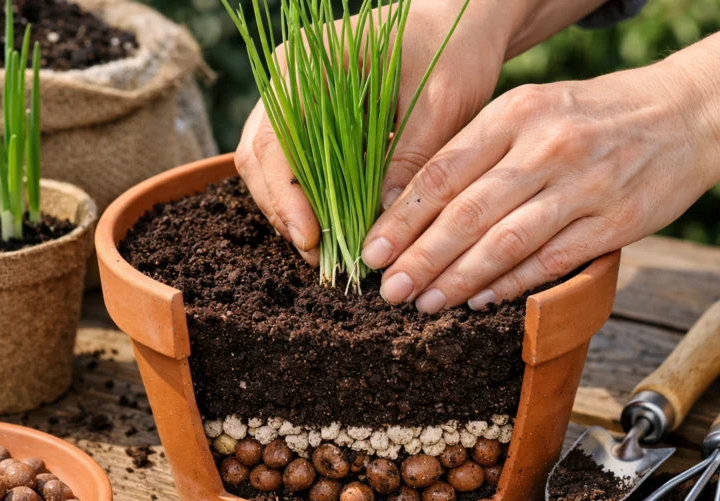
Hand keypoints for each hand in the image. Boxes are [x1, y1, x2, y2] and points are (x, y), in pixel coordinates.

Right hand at [233, 0, 545, 264]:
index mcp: (307, 65)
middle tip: (317, 257)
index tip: (311, 239)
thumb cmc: (453, 49)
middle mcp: (289, 80)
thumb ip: (410, 155)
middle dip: (283, 212)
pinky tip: (332, 227)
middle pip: (258, 158)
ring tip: (324, 251)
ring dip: (290, 210)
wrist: (461, 22)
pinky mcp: (313, 119)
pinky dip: (306, 198)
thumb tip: (381, 219)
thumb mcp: (441, 102)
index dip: (286, 196)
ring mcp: (296, 100)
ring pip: (269, 166)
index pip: (275, 140)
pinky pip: (293, 165)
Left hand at [360, 63, 719, 311]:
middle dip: (420, 257)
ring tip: (424, 303)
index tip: (370, 251)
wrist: (686, 113)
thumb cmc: (592, 115)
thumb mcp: (532, 109)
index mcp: (516, 113)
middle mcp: (546, 147)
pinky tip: (479, 300)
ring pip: (506, 241)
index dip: (403, 217)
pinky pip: (551, 260)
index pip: (444, 170)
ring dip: (458, 278)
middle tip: (388, 290)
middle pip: (468, 211)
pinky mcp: (614, 222)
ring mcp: (583, 186)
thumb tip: (414, 202)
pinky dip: (511, 284)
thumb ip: (479, 149)